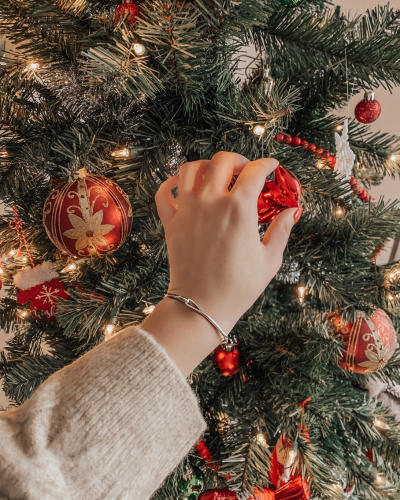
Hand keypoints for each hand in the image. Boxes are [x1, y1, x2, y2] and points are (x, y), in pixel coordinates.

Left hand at [156, 152, 300, 334]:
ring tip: (216, 175)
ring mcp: (187, 210)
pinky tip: (183, 185)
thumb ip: (282, 230)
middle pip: (222, 161)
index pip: (255, 171)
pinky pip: (164, 192)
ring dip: (206, 165)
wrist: (201, 305)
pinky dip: (172, 183)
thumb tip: (292, 211)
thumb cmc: (238, 287)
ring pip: (191, 169)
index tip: (271, 166)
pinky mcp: (171, 223)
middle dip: (238, 160)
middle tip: (246, 170)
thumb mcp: (269, 260)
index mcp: (239, 209)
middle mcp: (211, 202)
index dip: (267, 164)